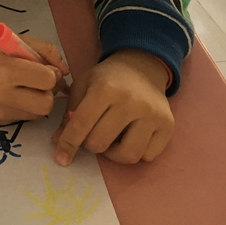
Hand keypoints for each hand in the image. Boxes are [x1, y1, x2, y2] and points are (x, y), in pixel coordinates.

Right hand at [0, 34, 69, 123]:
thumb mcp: (17, 40)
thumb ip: (45, 51)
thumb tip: (64, 72)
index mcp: (5, 69)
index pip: (47, 80)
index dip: (50, 73)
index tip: (43, 67)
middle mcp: (1, 94)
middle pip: (46, 103)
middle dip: (48, 92)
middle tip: (39, 81)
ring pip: (39, 114)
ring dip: (39, 101)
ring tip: (27, 87)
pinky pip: (26, 118)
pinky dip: (27, 107)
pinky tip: (16, 95)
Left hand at [52, 49, 172, 164]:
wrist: (142, 67)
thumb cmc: (108, 78)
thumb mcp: (83, 87)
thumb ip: (69, 115)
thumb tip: (58, 143)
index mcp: (106, 89)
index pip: (82, 124)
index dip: (68, 143)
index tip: (61, 157)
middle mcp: (131, 102)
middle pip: (101, 143)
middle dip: (92, 144)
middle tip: (93, 134)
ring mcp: (152, 115)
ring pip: (128, 155)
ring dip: (114, 154)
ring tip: (112, 139)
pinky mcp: (168, 125)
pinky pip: (148, 156)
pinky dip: (137, 153)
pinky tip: (132, 137)